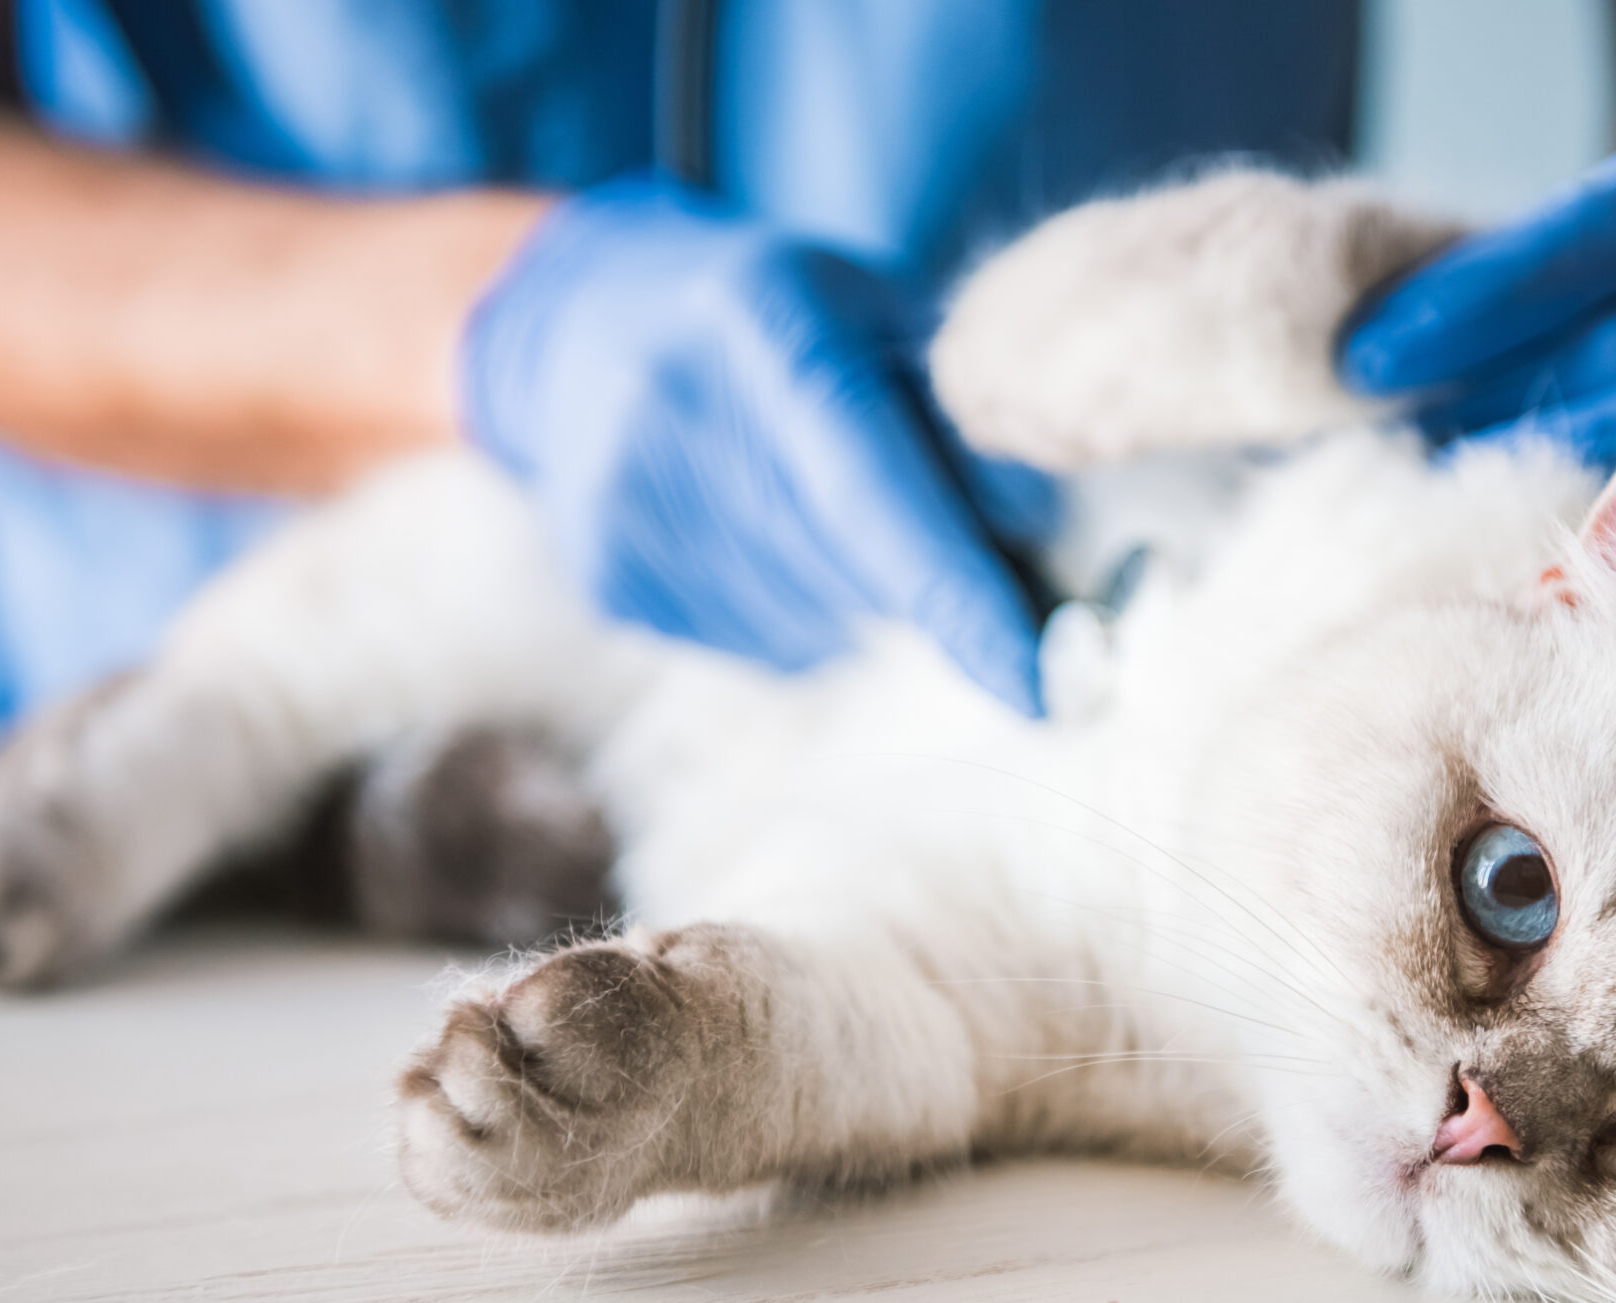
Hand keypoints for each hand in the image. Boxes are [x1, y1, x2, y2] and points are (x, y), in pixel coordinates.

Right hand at [461, 175, 1045, 712]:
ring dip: (868, 590)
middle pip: (859, 570)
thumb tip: (1044, 529)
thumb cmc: (766, 311)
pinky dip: (808, 605)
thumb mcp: (870, 306)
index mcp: (762, 327)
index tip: (1044, 682)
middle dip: (936, 577)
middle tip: (957, 529)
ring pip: (822, 620)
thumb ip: (961, 404)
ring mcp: (633, 506)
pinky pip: (768, 641)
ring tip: (829, 503)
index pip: (874, 494)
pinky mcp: (613, 578)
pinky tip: (773, 531)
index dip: (962, 598)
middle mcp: (678, 414)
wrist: (571, 322)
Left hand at [1340, 133, 1615, 573]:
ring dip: (1585, 496)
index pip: (1586, 236)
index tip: (1368, 363)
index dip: (1474, 301)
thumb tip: (1359, 381)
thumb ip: (1476, 308)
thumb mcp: (1555, 255)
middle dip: (1502, 420)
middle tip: (1406, 476)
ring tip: (1489, 540)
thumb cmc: (1599, 290)